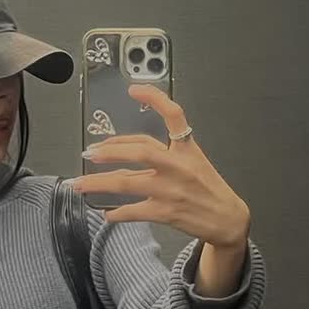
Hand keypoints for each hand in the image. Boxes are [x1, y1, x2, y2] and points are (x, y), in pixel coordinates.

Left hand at [71, 84, 250, 248]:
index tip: (134, 90)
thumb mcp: (194, 160)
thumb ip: (164, 152)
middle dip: (111, 150)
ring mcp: (172, 189)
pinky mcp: (167, 212)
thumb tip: (125, 151)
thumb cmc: (208, 189)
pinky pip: (135, 211)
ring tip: (80, 184)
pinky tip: (108, 213)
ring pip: (128, 182)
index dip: (155, 98)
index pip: (174, 115)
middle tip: (89, 152)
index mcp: (187, 148)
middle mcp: (179, 166)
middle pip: (140, 150)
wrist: (227, 218)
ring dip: (100, 183)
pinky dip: (118, 213)